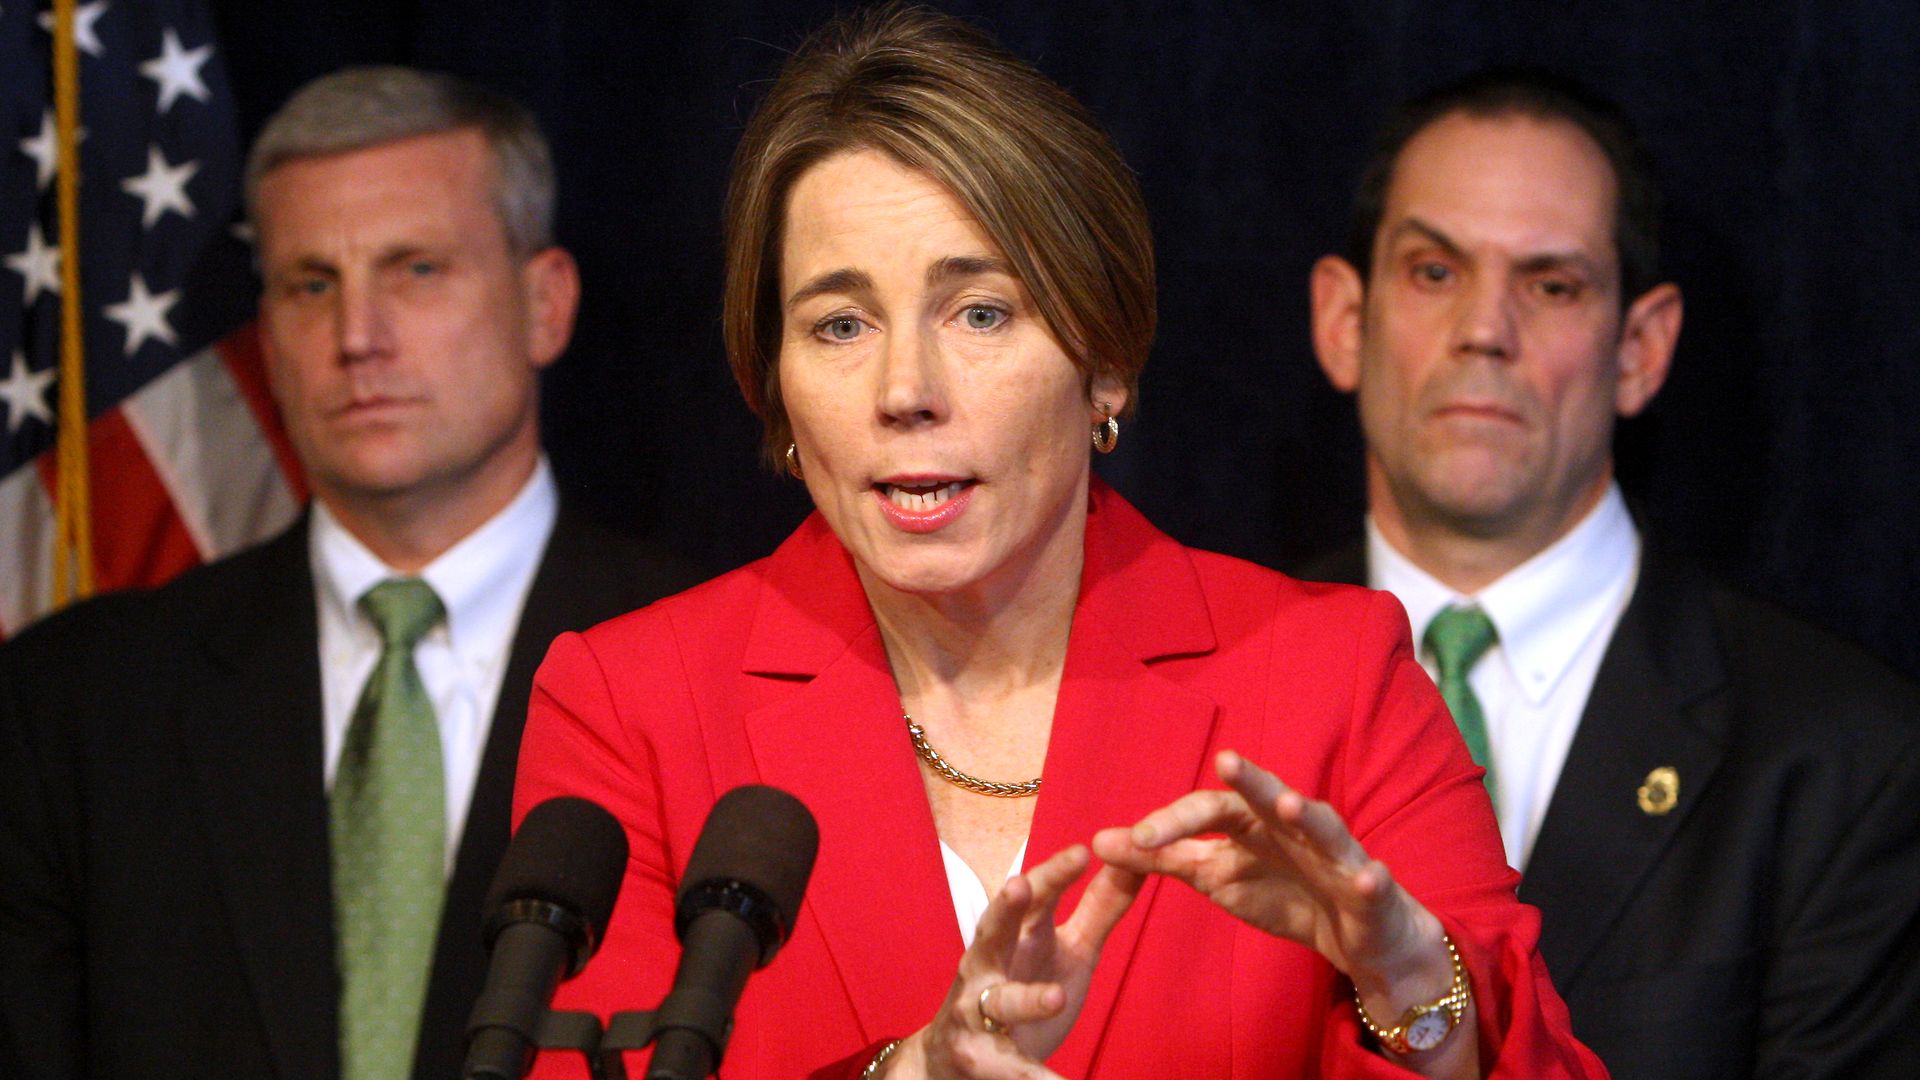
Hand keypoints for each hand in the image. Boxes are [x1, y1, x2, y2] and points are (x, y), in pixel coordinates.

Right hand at [887, 845, 1141, 1078]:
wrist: (958, 1059)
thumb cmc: (1021, 988)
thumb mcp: (1065, 948)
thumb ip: (1098, 909)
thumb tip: (1135, 861)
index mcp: (1016, 936)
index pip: (1034, 896)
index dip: (1054, 873)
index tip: (1083, 851)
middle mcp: (987, 966)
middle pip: (992, 931)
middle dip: (1005, 909)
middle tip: (1019, 885)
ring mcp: (976, 1012)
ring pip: (999, 1001)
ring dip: (1026, 998)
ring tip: (1055, 997)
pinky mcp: (979, 1057)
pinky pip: (1010, 1068)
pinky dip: (1035, 1079)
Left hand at [1090, 750, 1445, 1005]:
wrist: (1352, 937)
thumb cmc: (1281, 892)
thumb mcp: (1214, 877)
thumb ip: (1162, 858)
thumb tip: (1099, 841)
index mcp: (1252, 822)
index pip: (1210, 810)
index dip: (1175, 822)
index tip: (1137, 840)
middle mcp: (1294, 826)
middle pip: (1267, 797)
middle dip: (1249, 779)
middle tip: (1226, 762)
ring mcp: (1336, 853)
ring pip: (1324, 828)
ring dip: (1309, 816)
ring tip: (1290, 805)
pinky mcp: (1370, 887)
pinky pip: (1372, 881)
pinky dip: (1371, 879)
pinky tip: (1370, 878)